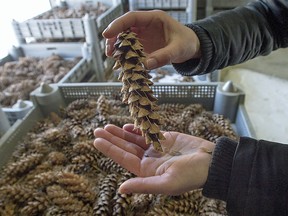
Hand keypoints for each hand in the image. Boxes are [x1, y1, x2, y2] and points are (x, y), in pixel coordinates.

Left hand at [93, 124, 214, 194]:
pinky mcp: (165, 138)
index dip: (110, 149)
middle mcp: (149, 160)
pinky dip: (137, 129)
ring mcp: (156, 148)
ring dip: (121, 133)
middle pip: (125, 148)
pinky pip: (147, 133)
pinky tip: (128, 126)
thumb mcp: (166, 183)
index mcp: (147, 171)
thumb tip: (121, 189)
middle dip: (111, 139)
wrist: (211, 162)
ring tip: (107, 126)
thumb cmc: (191, 175)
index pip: (123, 159)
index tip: (97, 140)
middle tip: (97, 129)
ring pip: (134, 140)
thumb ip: (143, 185)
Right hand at [102, 10, 200, 69]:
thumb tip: (146, 64)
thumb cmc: (187, 43)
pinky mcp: (144, 44)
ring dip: (117, 46)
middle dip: (114, 37)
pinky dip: (124, 53)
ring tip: (112, 57)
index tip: (107, 35)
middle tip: (109, 51)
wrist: (191, 47)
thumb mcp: (178, 49)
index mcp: (154, 19)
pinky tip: (121, 61)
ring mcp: (144, 35)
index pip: (131, 18)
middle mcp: (146, 25)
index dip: (117, 25)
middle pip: (124, 27)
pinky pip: (130, 47)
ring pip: (125, 37)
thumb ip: (164, 56)